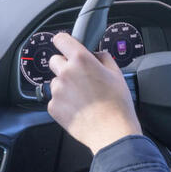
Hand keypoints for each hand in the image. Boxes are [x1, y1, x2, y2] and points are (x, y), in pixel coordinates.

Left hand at [47, 32, 141, 154]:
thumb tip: (96, 54)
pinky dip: (63, 102)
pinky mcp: (53, 107)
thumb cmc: (117, 105)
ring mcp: (57, 90)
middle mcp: (66, 72)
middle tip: (79, 77)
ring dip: (64, 86)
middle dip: (64, 66)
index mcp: (81, 60)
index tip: (66, 46)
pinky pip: (54, 99)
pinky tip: (78, 108)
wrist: (111, 132)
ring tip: (82, 97)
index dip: (63, 42)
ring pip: (55, 81)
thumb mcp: (116, 74)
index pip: (61, 39)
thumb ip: (103, 58)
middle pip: (55, 61)